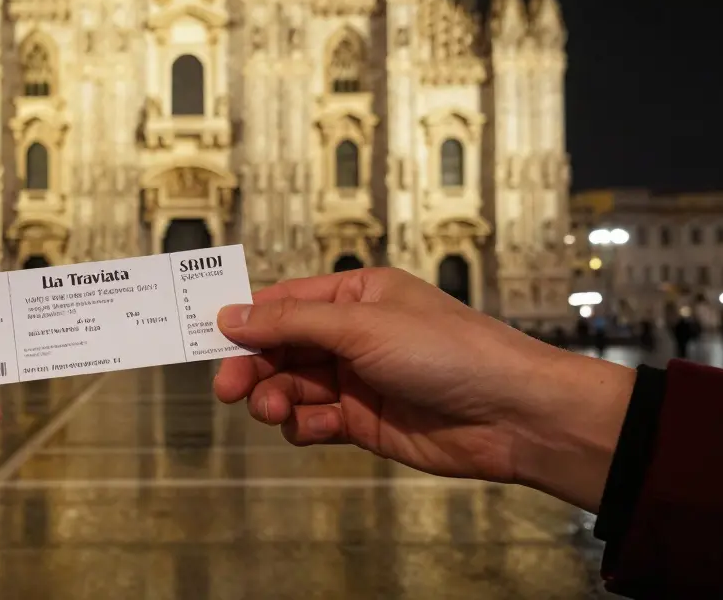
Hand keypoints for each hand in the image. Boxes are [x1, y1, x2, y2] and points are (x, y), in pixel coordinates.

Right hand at [214, 269, 633, 511]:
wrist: (511, 415)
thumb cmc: (452, 352)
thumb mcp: (362, 324)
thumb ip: (292, 321)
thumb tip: (233, 314)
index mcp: (357, 294)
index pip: (285, 301)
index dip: (247, 320)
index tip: (210, 338)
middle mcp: (354, 334)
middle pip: (281, 347)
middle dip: (253, 366)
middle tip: (229, 387)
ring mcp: (358, 379)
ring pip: (292, 386)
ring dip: (275, 398)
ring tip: (273, 410)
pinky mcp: (364, 421)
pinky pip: (314, 421)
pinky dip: (304, 426)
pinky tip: (312, 428)